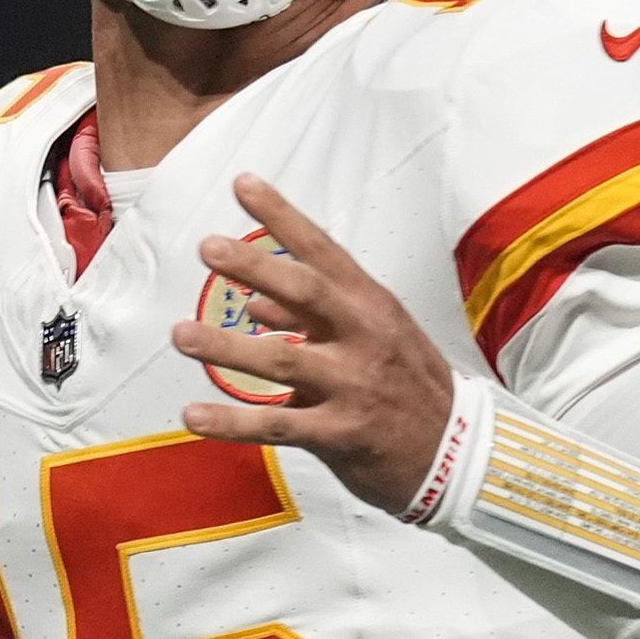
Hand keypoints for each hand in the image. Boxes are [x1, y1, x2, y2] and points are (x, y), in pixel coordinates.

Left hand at [171, 174, 456, 514]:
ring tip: (181, 333)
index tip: (244, 185)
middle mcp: (364, 338)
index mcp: (372, 306)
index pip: (323, 251)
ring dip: (227, 346)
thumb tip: (256, 304)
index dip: (282, 216)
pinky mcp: (342, 434)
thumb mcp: (374, 337)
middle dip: (255, 267)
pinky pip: (278, 426)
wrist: (458, 453)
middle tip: (208, 247)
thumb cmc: (410, 387)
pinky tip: (194, 416)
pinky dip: (232, 422)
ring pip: (283, 360)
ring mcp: (353, 386)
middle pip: (306, 292)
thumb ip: (311, 319)